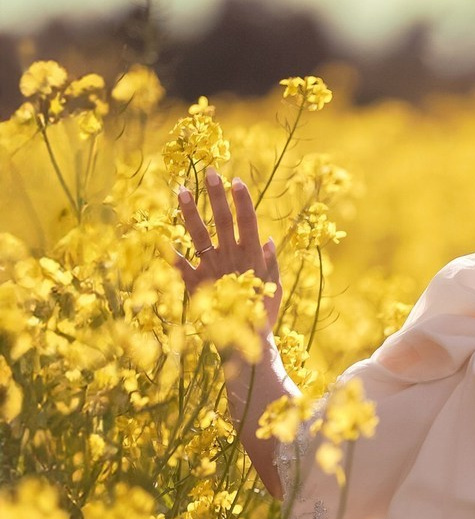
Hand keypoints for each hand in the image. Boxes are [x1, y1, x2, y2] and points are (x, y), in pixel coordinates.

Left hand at [175, 167, 281, 332]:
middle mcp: (232, 259)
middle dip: (216, 196)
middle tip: (209, 172)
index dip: (242, 200)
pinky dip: (168, 253)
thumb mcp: (274, 289)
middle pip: (223, 221)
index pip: (249, 222)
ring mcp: (213, 271)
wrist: (248, 346)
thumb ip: (271, 264)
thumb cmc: (262, 315)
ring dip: (190, 212)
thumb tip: (269, 239)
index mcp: (253, 258)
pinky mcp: (197, 286)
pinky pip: (180, 266)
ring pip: (200, 235)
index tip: (236, 180)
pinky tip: (157, 236)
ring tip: (181, 191)